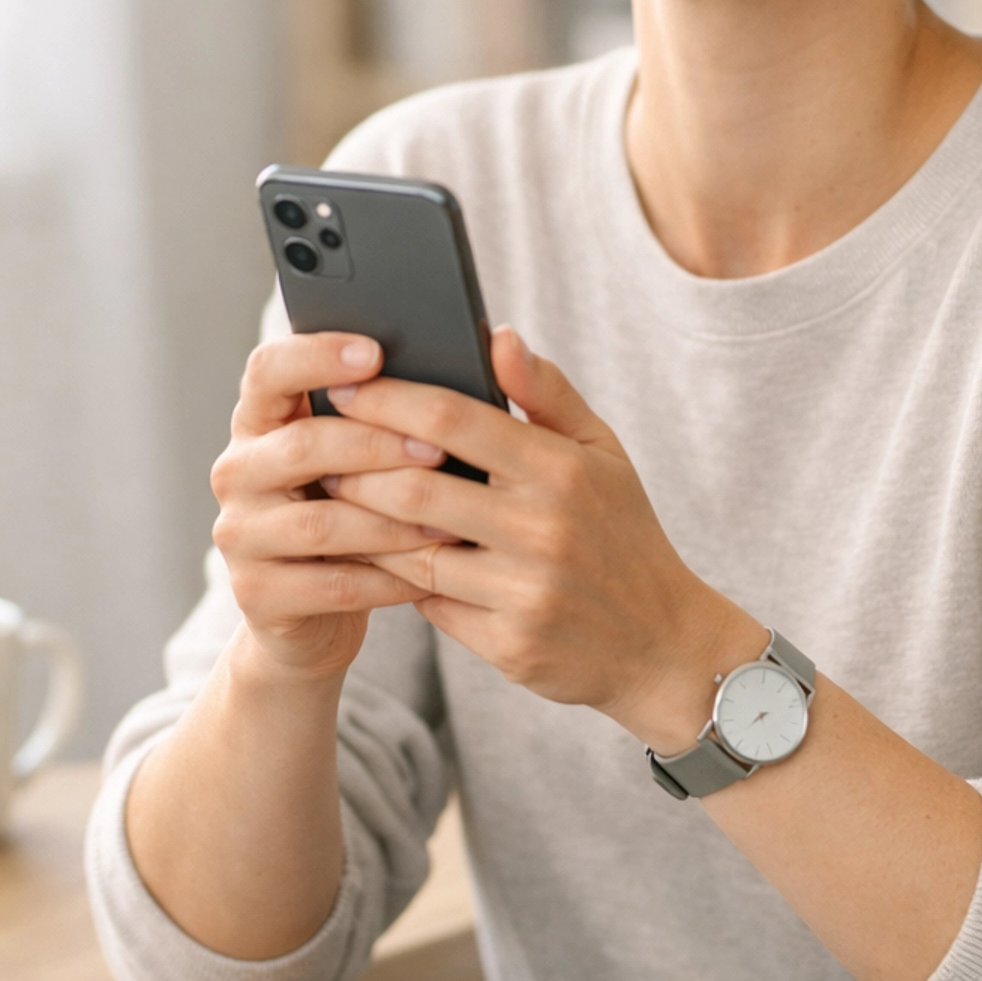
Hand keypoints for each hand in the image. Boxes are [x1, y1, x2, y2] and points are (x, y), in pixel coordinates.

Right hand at [210, 332, 463, 683]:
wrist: (313, 614)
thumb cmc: (353, 516)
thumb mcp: (358, 461)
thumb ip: (383, 415)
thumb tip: (454, 372)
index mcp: (258, 423)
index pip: (267, 370)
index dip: (317, 356)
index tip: (375, 352)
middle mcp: (236, 472)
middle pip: (301, 446)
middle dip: (376, 445)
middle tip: (438, 450)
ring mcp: (239, 536)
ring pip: (321, 522)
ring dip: (392, 522)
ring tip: (450, 523)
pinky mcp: (257, 594)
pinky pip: (334, 583)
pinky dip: (389, 579)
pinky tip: (430, 574)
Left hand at [324, 328, 762, 747]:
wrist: (662, 644)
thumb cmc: (624, 534)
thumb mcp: (603, 453)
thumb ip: (546, 393)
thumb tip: (497, 335)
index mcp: (563, 469)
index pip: (453, 419)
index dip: (388, 399)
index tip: (344, 387)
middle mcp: (542, 529)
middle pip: (414, 488)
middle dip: (355, 466)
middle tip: (318, 447)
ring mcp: (523, 592)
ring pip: (410, 552)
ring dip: (362, 525)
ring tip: (333, 498)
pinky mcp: (507, 645)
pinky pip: (429, 604)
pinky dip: (397, 578)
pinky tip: (373, 557)